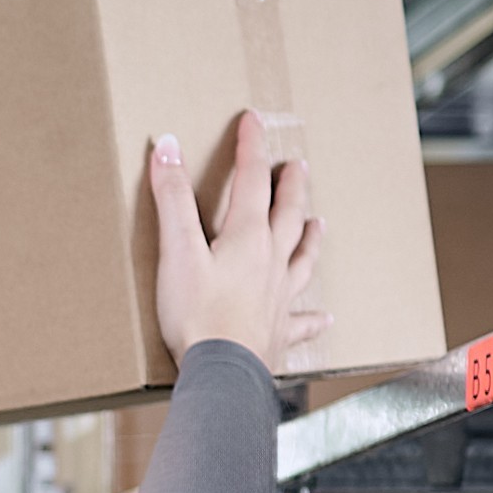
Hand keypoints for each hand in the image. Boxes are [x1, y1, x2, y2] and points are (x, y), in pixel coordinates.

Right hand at [150, 109, 329, 372]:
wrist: (223, 371)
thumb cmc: (197, 314)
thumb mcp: (176, 251)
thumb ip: (172, 198)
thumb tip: (166, 147)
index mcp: (248, 237)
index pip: (252, 179)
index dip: (251, 147)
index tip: (253, 121)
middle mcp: (272, 261)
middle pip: (287, 214)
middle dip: (290, 187)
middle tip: (296, 167)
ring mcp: (279, 297)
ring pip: (302, 259)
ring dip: (310, 239)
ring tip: (318, 224)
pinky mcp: (278, 332)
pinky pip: (302, 321)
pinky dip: (314, 318)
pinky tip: (325, 318)